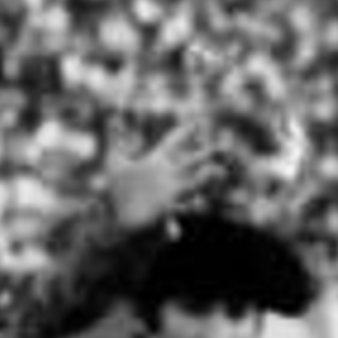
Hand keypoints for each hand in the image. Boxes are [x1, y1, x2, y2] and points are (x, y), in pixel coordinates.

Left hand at [104, 118, 219, 229]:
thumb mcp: (115, 163)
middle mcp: (168, 176)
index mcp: (157, 163)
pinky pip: (184, 206)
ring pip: (195, 184)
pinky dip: (190, 204)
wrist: (120, 221)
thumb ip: (116, 140)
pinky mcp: (168, 209)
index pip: (174, 143)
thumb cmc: (120, 193)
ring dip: (208, 179)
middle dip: (206, 153)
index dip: (184, 133)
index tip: (197, 121)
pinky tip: (198, 202)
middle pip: (192, 161)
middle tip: (224, 146)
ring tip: (221, 172)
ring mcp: (171, 193)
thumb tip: (113, 117)